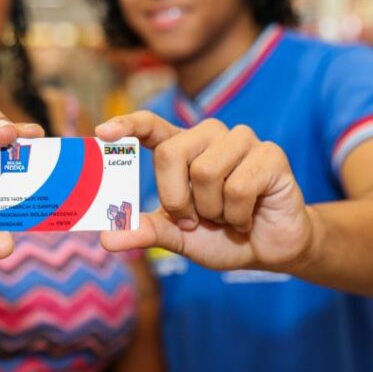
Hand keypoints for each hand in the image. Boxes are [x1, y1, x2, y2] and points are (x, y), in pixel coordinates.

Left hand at [96, 111, 315, 272]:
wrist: (270, 249)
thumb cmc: (220, 234)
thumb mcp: (177, 236)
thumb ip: (145, 232)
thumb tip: (106, 238)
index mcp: (183, 147)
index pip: (151, 126)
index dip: (127, 125)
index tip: (101, 132)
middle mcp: (210, 136)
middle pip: (170, 154)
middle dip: (177, 199)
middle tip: (196, 218)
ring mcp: (241, 140)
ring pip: (205, 172)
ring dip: (213, 210)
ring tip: (227, 216)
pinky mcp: (270, 154)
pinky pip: (238, 187)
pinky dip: (238, 215)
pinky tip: (247, 218)